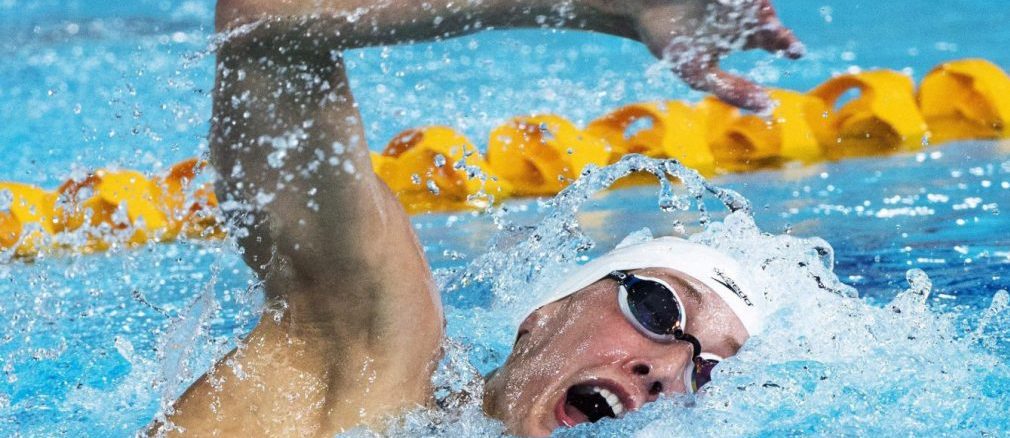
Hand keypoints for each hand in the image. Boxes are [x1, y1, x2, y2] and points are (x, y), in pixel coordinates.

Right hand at [633, 0, 803, 110]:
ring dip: (757, 6)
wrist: (642, 11)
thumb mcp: (698, 74)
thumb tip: (766, 106)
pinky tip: (726, 3)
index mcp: (743, 35)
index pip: (774, 40)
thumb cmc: (671, 43)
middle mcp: (744, 11)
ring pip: (754, 1)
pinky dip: (733, 0)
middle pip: (769, 16)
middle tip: (774, 32)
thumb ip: (730, 90)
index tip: (795, 52)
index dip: (787, 44)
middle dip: (775, 24)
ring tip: (758, 17)